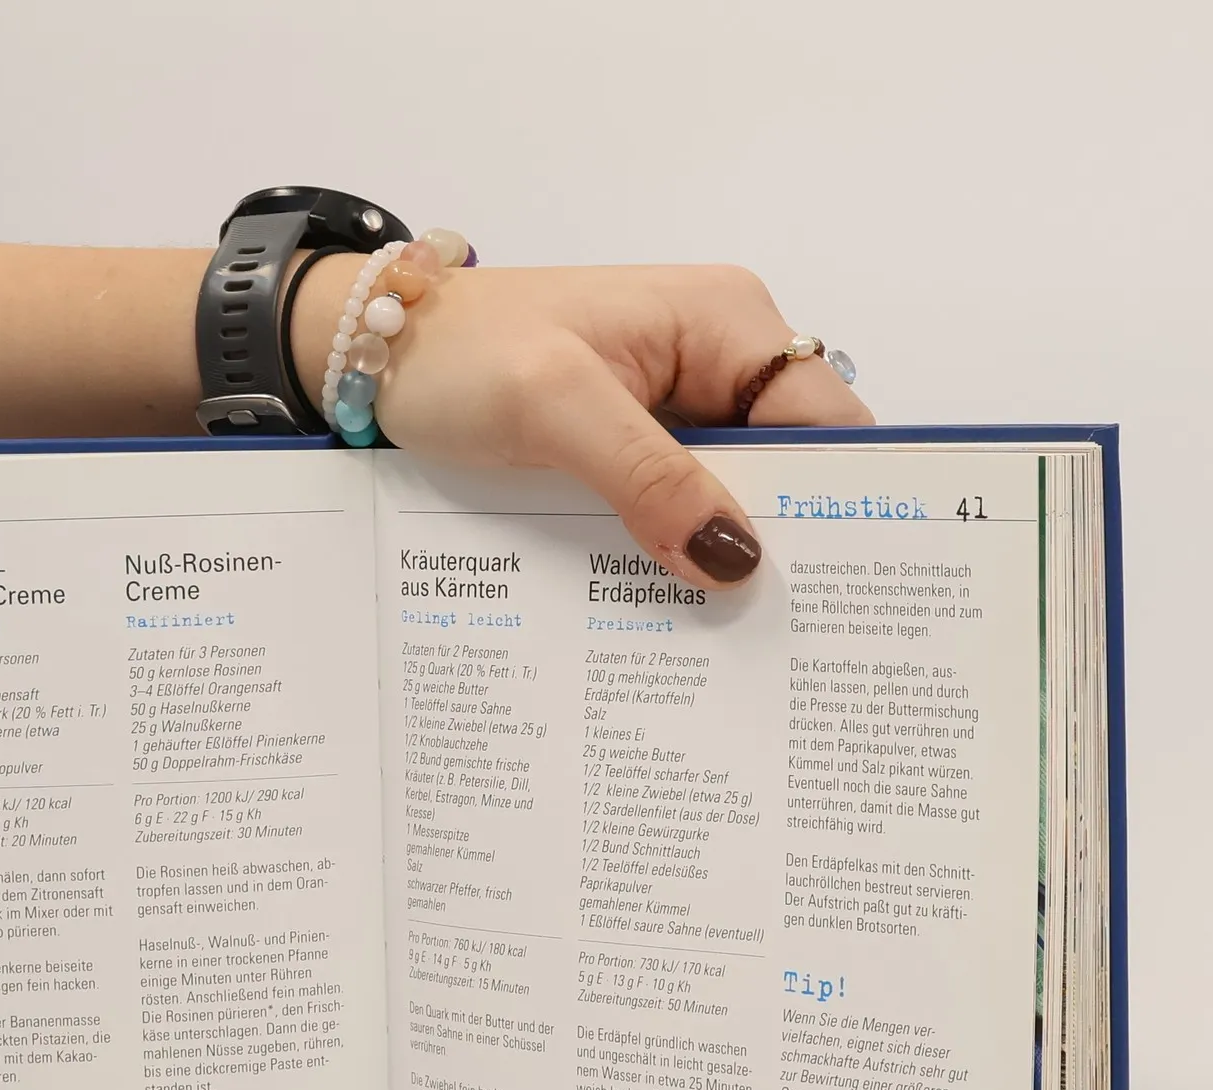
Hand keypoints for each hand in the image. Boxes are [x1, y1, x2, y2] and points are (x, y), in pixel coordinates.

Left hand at [293, 261, 872, 586]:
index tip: (834, 593)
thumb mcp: (555, 406)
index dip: (840, 503)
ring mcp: (672, 410)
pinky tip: (664, 611)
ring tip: (723, 644)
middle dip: (781, 545)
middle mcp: (715, 362)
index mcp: (726, 323)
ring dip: (720, 562)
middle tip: (776, 640)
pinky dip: (671, 556)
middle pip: (787, 470)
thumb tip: (734, 560)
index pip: (827, 421)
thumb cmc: (459, 353)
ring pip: (730, 501)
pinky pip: (674, 511)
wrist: (373, 353)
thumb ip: (648, 477)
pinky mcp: (630, 450)